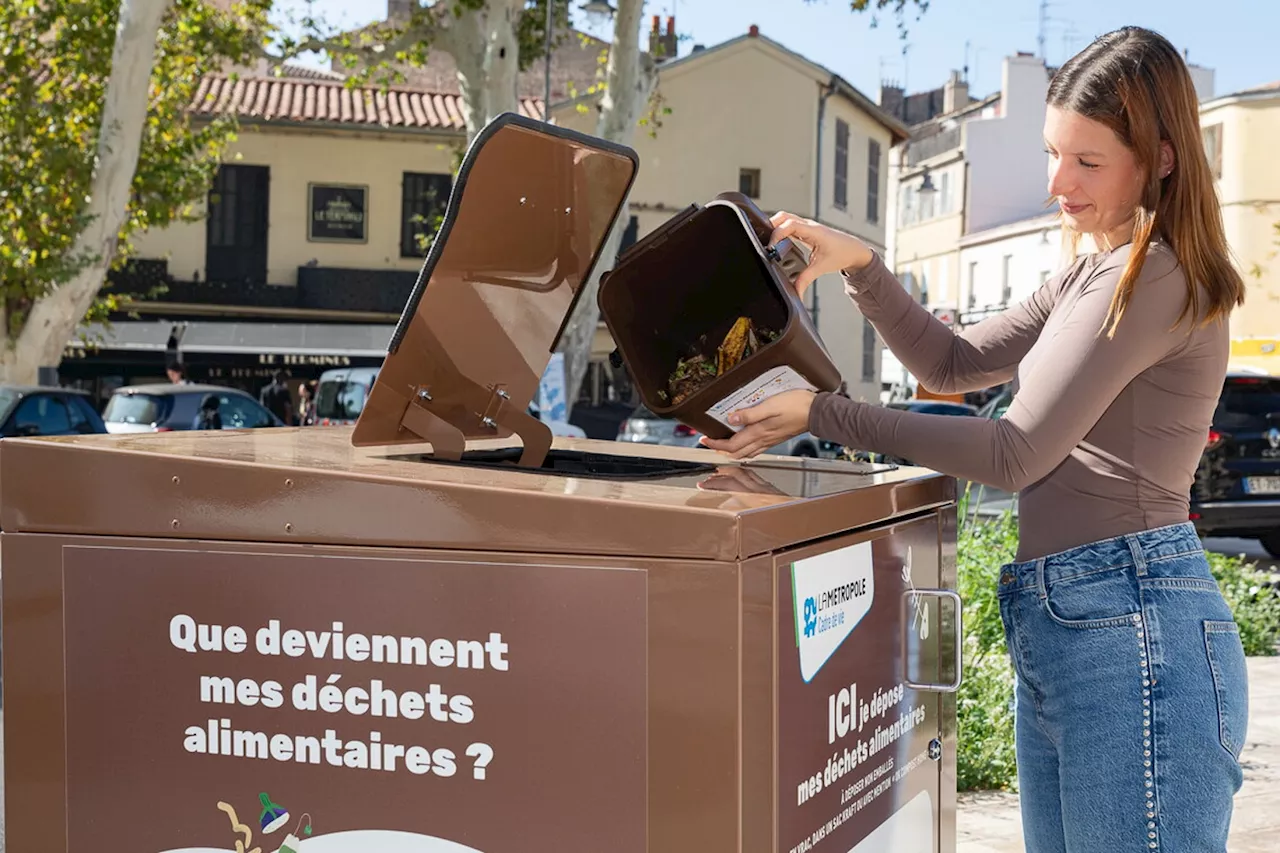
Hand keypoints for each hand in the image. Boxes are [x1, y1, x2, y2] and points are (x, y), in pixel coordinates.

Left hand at [699, 390, 815, 459]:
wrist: (816, 411)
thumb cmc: (796, 406)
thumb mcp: (770, 405)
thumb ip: (750, 413)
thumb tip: (731, 418)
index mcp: (759, 432)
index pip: (731, 445)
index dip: (715, 444)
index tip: (704, 440)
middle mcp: (763, 439)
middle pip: (736, 452)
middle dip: (720, 450)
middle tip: (709, 443)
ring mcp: (770, 441)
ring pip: (746, 453)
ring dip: (732, 451)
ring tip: (722, 445)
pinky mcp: (776, 438)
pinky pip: (756, 449)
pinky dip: (745, 450)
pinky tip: (744, 444)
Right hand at [769, 211, 875, 295]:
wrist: (854, 250)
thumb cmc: (843, 253)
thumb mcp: (822, 268)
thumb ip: (805, 279)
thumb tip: (795, 291)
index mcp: (814, 231)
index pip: (789, 225)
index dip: (777, 234)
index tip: (772, 247)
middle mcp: (809, 226)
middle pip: (784, 217)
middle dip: (772, 227)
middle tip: (766, 242)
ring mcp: (808, 226)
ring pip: (786, 219)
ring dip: (776, 228)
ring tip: (771, 243)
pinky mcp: (807, 230)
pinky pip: (791, 225)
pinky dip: (782, 231)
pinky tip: (779, 243)